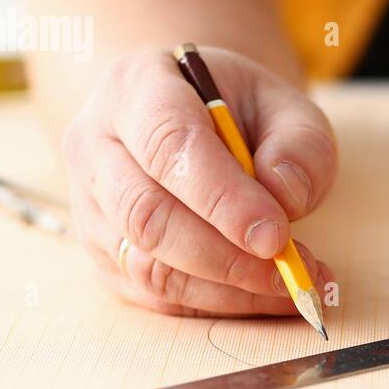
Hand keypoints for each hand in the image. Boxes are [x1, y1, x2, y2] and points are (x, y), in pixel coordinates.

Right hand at [62, 46, 336, 315]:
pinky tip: (262, 295)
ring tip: (291, 286)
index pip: (167, 144)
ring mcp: (90, 204)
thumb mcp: (285, 107)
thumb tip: (285, 199)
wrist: (191, 118)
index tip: (275, 236)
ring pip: (146, 264)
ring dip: (226, 288)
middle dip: (225, 255)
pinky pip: (153, 294)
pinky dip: (215, 304)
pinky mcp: (103, 253)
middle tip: (291, 271)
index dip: (222, 197)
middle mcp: (96, 143)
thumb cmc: (240, 111)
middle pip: (146, 213)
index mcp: (138, 85)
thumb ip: (298, 146)